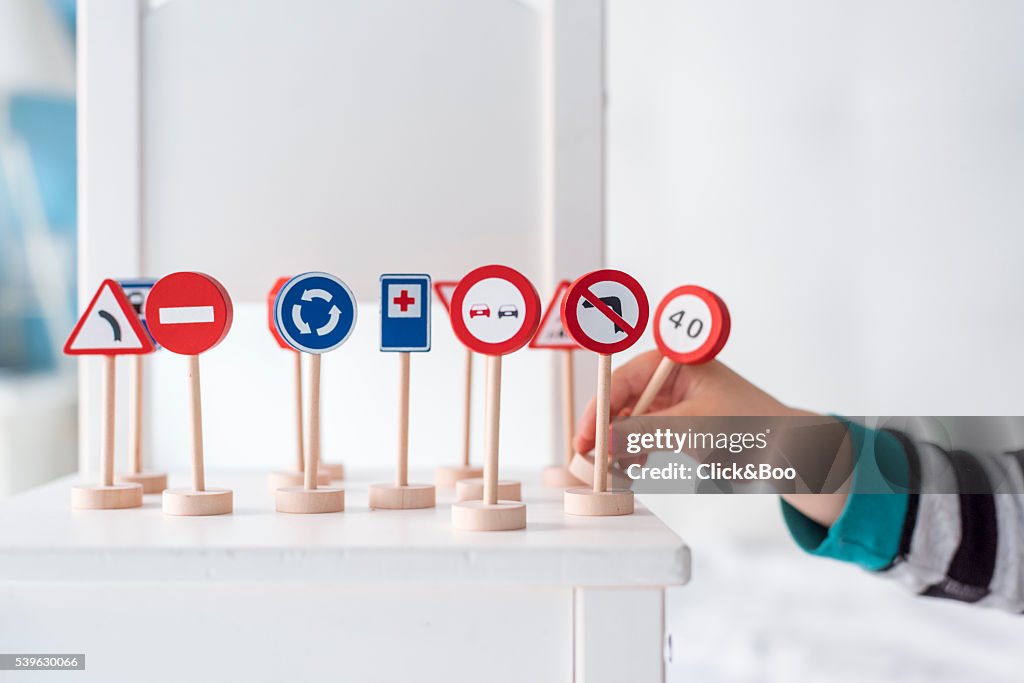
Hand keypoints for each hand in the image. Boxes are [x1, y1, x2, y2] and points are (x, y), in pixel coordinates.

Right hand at [573, 350, 798, 455]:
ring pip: (629, 423)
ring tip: (611, 470)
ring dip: (618, 446)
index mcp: (673, 361)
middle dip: (605, 431)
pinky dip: (634, 455)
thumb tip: (603, 442)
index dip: (598, 411)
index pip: (621, 381)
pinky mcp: (676, 426)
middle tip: (590, 460)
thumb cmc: (753, 427)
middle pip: (619, 402)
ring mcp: (671, 403)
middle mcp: (668, 378)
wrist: (790, 453)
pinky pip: (643, 438)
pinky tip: (630, 469)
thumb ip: (645, 434)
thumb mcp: (693, 429)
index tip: (584, 440)